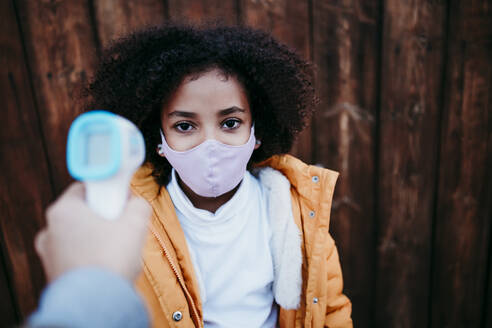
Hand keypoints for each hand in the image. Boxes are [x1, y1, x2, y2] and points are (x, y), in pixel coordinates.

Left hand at [35, 182, 150, 282]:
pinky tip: (108, 266)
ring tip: (118, 250)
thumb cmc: (110, 260)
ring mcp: (49, 254)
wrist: (96, 304)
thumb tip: (137, 204)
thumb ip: (138, 205)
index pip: (84, 188)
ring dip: (98, 239)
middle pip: (82, 213)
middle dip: (104, 218)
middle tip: (123, 226)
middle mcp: (50, 230)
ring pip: (79, 237)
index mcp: (62, 211)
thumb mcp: (135, 223)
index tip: (121, 200)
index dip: (107, 191)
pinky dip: (91, 258)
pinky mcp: (55, 274)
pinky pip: (76, 257)